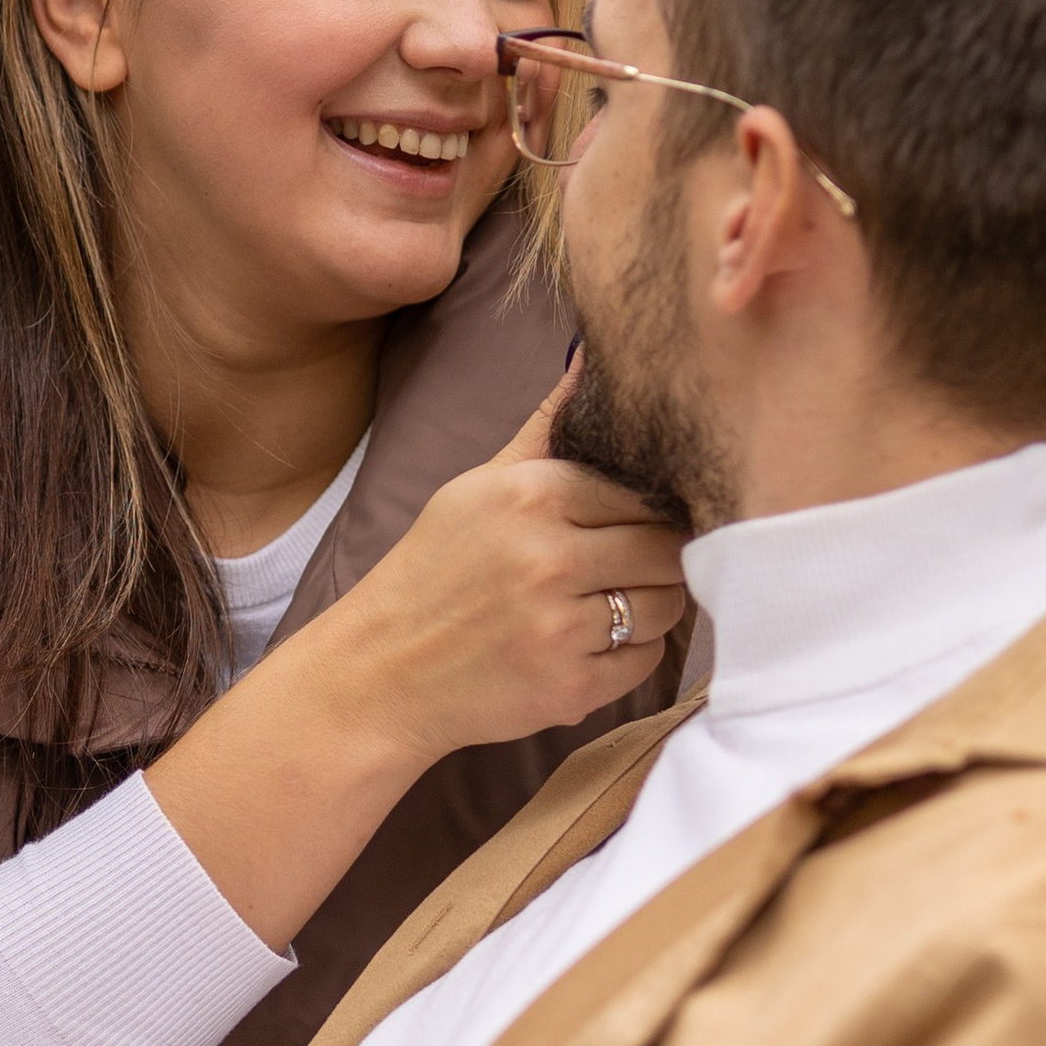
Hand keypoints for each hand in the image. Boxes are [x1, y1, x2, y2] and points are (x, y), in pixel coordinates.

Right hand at [331, 387, 687, 763]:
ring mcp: (561, 627)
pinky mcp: (570, 687)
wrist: (377, 673)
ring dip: (647, 609)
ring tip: (602, 607)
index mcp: (530, 495)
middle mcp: (549, 557)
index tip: (635, 523)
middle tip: (624, 569)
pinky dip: (627, 656)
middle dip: (657, 560)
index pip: (645, 492)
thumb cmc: (432, 574)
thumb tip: (593, 358)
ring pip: (666, 606)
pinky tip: (584, 646)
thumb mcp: (476, 489)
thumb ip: (546, 431)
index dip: (650, 509)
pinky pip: (645, 661)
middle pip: (668, 549)